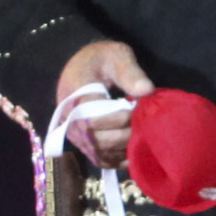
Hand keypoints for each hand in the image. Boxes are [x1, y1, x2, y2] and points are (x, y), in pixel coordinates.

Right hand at [55, 39, 152, 169]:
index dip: (119, 118)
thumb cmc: (100, 59)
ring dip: (125, 147)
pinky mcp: (84, 144)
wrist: (84, 67)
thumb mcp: (116, 55)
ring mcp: (75, 135)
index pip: (95, 118)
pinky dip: (119, 159)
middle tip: (145, 123)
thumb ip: (129, 71)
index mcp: (73, 97)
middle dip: (126, 134)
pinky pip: (101, 159)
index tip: (137, 108)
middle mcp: (69, 121)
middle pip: (98, 139)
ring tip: (143, 133)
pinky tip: (135, 149)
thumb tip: (147, 90)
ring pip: (101, 152)